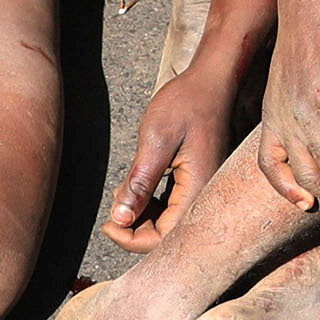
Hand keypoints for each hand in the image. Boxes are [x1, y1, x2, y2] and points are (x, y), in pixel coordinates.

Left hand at [103, 58, 241, 252]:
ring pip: (169, 221)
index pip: (164, 238)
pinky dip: (151, 203)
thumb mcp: (156, 140)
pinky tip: (138, 186)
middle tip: (113, 209)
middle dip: (135, 228)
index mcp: (198, 188)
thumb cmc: (186, 103)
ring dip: (141, 215)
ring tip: (123, 193)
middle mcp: (204, 193)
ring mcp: (202, 187)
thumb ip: (140, 182)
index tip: (108, 224)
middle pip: (167, 234)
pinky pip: (173, 205)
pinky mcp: (197, 178)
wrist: (211, 80)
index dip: (131, 239)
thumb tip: (121, 219)